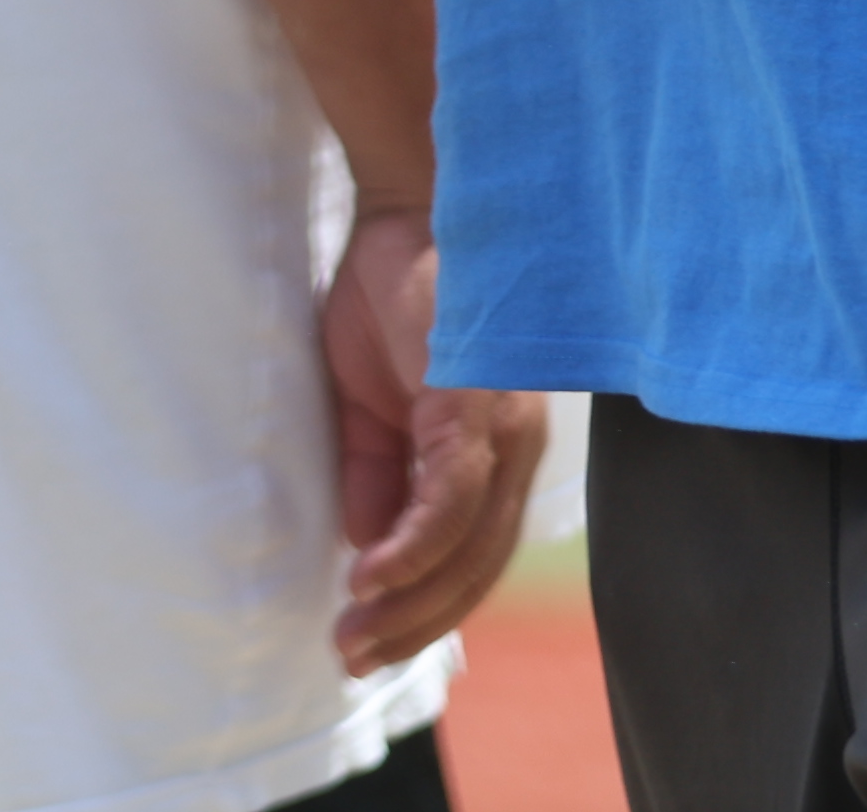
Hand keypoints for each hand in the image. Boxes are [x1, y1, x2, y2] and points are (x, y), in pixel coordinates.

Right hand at [319, 202, 546, 669]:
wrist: (402, 208)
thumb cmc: (388, 296)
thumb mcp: (368, 406)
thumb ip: (376, 477)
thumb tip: (369, 554)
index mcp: (492, 454)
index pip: (470, 557)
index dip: (422, 608)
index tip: (365, 644)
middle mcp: (514, 452)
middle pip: (475, 568)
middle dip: (413, 624)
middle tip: (353, 659)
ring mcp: (504, 430)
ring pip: (468, 546)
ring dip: (409, 601)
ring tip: (354, 635)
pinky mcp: (478, 405)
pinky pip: (453, 497)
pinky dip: (414, 545)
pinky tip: (369, 574)